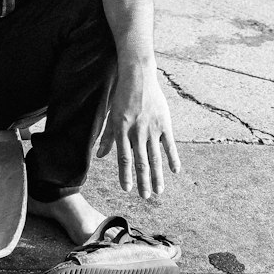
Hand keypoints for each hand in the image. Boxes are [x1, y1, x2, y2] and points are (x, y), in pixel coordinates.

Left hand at [95, 68, 179, 199]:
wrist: (138, 75)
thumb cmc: (122, 95)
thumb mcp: (111, 115)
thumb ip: (108, 137)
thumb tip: (99, 156)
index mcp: (122, 130)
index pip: (124, 158)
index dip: (125, 175)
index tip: (127, 189)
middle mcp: (137, 131)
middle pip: (141, 162)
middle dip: (143, 181)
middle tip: (145, 197)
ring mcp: (152, 128)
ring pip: (155, 157)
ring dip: (157, 176)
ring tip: (159, 191)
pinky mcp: (164, 123)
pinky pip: (170, 144)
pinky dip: (173, 158)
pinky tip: (175, 171)